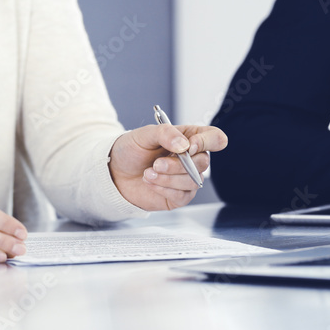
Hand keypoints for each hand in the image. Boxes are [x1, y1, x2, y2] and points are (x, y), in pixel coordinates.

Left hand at [109, 125, 227, 210]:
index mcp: (189, 137)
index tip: (188, 146)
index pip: (215, 138)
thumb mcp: (144, 134)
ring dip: (168, 178)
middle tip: (156, 163)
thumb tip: (185, 145)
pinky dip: (164, 189)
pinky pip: (182, 195)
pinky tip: (150, 182)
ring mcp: (187, 178)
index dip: (207, 142)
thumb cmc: (131, 150)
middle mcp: (192, 158)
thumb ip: (166, 133)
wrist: (115, 172)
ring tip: (148, 173)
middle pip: (203, 162)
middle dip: (178, 165)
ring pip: (192, 181)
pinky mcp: (179, 196)